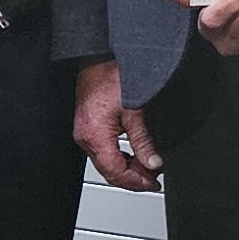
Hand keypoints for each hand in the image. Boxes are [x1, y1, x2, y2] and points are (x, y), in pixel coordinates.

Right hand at [72, 58, 161, 189]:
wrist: (99, 56)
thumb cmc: (112, 75)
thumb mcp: (135, 111)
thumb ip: (143, 141)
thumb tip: (154, 163)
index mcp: (95, 136)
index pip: (115, 172)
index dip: (136, 182)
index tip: (153, 183)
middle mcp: (85, 137)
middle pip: (109, 170)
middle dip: (133, 177)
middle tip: (154, 178)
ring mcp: (84, 132)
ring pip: (106, 161)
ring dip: (127, 167)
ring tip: (149, 167)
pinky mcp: (88, 126)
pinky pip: (103, 150)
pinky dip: (120, 156)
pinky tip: (135, 154)